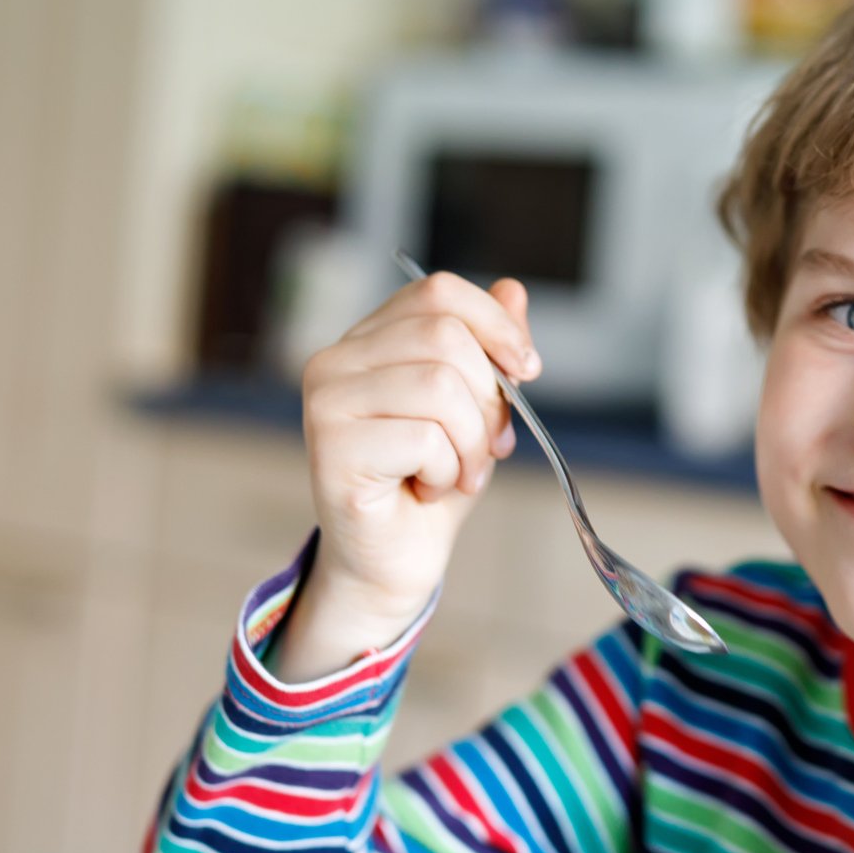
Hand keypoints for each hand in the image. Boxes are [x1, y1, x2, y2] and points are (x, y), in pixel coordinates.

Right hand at [273, 271, 537, 679]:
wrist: (394, 563)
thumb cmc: (431, 484)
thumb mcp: (475, 409)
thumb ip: (488, 350)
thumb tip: (513, 289)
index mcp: (367, 340)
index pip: (437, 292)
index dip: (495, 325)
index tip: (527, 370)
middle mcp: (334, 361)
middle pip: (445, 338)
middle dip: (489, 399)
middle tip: (485, 448)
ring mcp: (326, 403)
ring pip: (441, 386)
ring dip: (470, 443)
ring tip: (455, 474)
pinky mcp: (332, 449)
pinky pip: (426, 438)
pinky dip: (447, 472)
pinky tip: (426, 491)